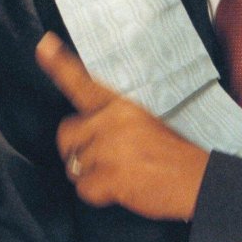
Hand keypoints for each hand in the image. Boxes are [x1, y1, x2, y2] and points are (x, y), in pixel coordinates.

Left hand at [36, 32, 209, 221]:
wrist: (198, 180)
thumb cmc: (172, 154)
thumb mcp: (143, 122)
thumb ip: (112, 119)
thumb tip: (85, 130)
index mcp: (121, 105)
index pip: (84, 82)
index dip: (59, 65)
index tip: (44, 46)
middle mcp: (112, 121)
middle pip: (67, 135)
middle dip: (78, 151)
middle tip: (106, 159)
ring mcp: (110, 148)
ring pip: (75, 166)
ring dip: (92, 176)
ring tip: (122, 173)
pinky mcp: (111, 175)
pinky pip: (84, 189)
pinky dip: (99, 194)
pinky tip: (123, 188)